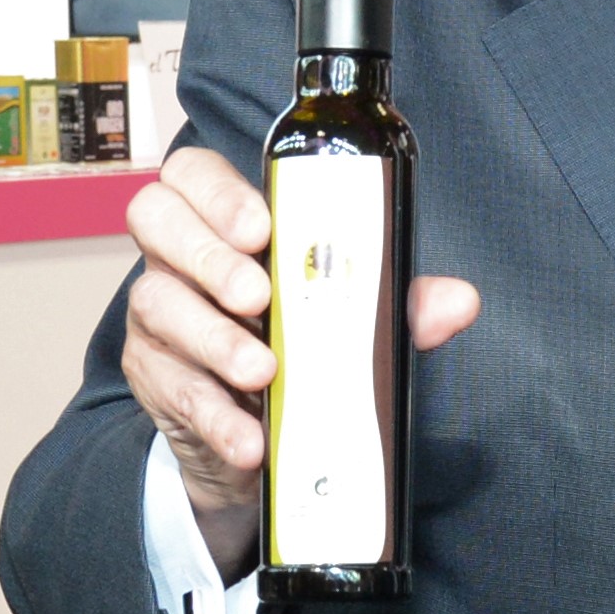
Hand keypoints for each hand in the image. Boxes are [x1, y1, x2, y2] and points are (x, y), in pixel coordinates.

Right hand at [123, 144, 478, 577]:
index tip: (261, 227)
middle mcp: (179, 259)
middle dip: (210, 256)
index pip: (193, 174)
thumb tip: (459, 302)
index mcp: (223, 224)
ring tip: (264, 372)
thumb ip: (395, 303)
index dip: (216, 191)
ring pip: (160, 306)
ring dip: (215, 339)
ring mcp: (158, 319)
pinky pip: (175, 391)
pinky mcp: (155, 382)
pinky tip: (250, 439)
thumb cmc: (301, 344)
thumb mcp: (350, 317)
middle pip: (156, 221)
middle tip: (259, 297)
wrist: (257, 434)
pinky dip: (217, 416)